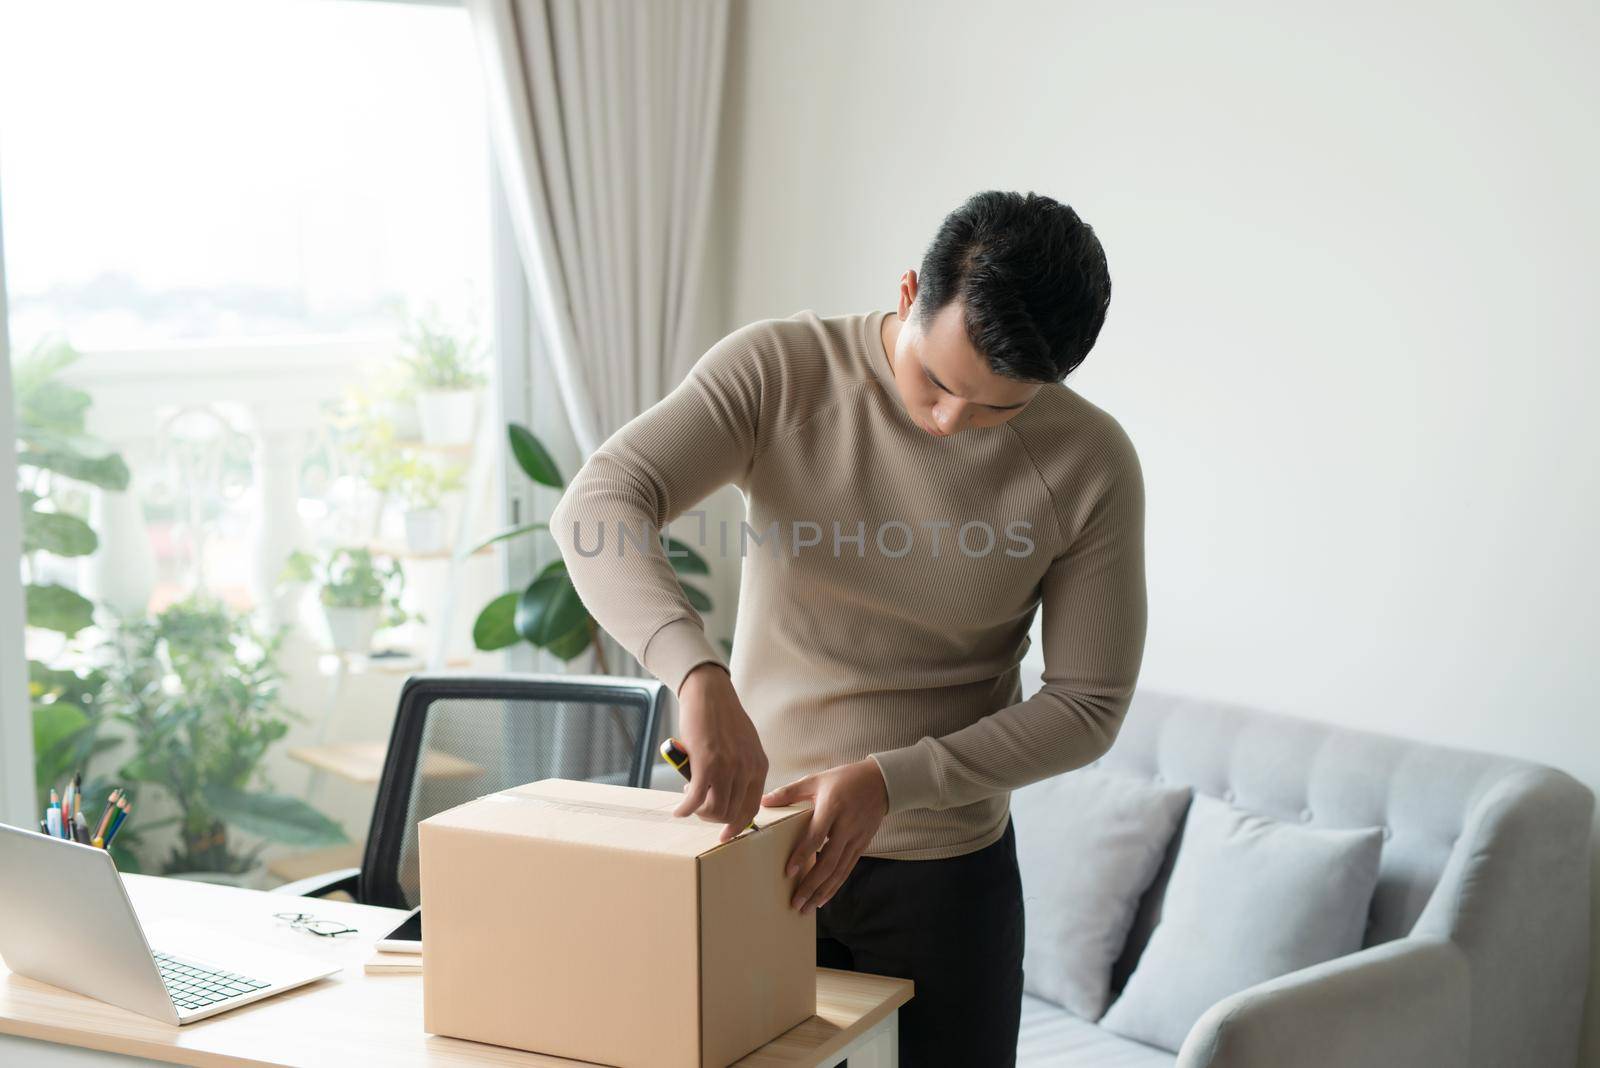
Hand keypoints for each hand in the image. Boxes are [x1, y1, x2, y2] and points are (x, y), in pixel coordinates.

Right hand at [673, 663, 769, 841]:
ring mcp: (727, 768)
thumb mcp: (744, 746)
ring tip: (689, 799)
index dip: (736, 826)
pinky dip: (685, 809)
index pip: (751, 808)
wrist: (709, 695)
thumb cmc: (723, 718)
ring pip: (715, 811)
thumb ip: (743, 769)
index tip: (724, 834)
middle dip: (713, 818)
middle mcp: (747, 769)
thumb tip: (732, 795)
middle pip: (732, 813)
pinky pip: (695, 799)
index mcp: (759, 766)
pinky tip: (678, 810)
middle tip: (700, 807)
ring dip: (699, 812)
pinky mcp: (706, 764)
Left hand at [762, 758, 889, 913]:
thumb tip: (763, 801)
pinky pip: (847, 869)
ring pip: (839, 871)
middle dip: (811, 885)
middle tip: (795, 903)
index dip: (802, 855)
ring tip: (806, 908)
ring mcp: (856, 838)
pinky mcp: (862, 845)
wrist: (881, 782)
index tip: (788, 872)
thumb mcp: (817, 780)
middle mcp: (846, 826)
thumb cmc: (844, 779)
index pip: (816, 836)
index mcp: (832, 808)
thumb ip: (790, 792)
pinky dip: (835, 886)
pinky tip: (823, 899)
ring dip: (822, 891)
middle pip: (828, 861)